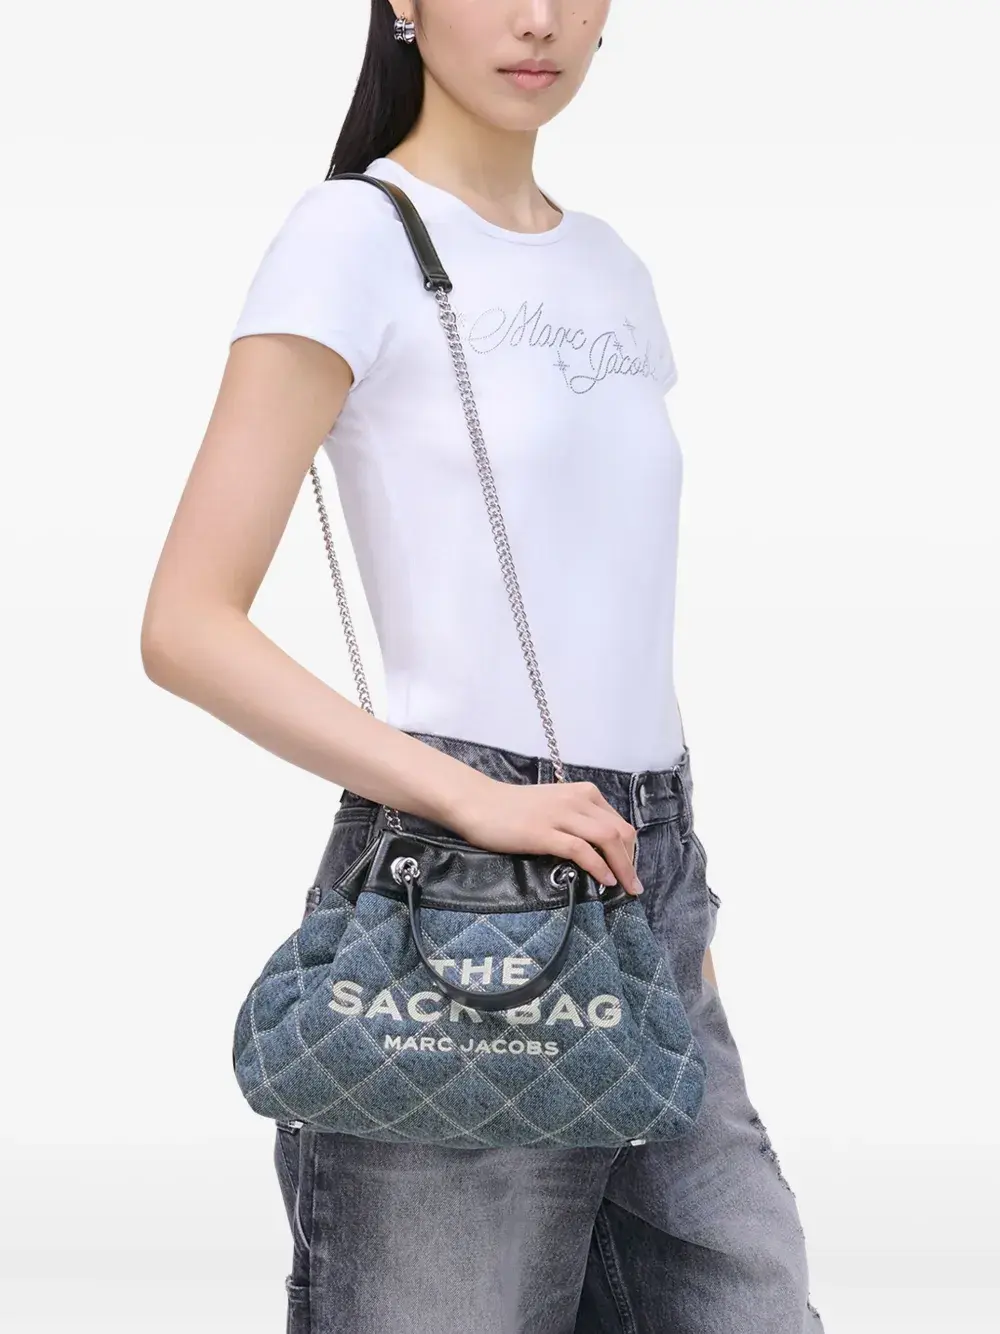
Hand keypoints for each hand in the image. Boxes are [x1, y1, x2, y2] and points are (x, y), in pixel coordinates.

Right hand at [447, 777, 642, 896]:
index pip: (619, 822)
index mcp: (583, 793)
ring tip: (626, 888)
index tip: (628, 869)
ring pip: (607, 839)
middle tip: (632, 885)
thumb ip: (577, 819)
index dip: (629, 849)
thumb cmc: (513, 808)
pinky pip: (581, 850)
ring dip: (622, 867)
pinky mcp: (544, 832)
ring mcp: (560, 815)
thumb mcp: (555, 806)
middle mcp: (577, 800)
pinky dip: (598, 867)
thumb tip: (599, 849)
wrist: (478, 803)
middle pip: (620, 831)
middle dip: (631, 861)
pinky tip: (604, 881)